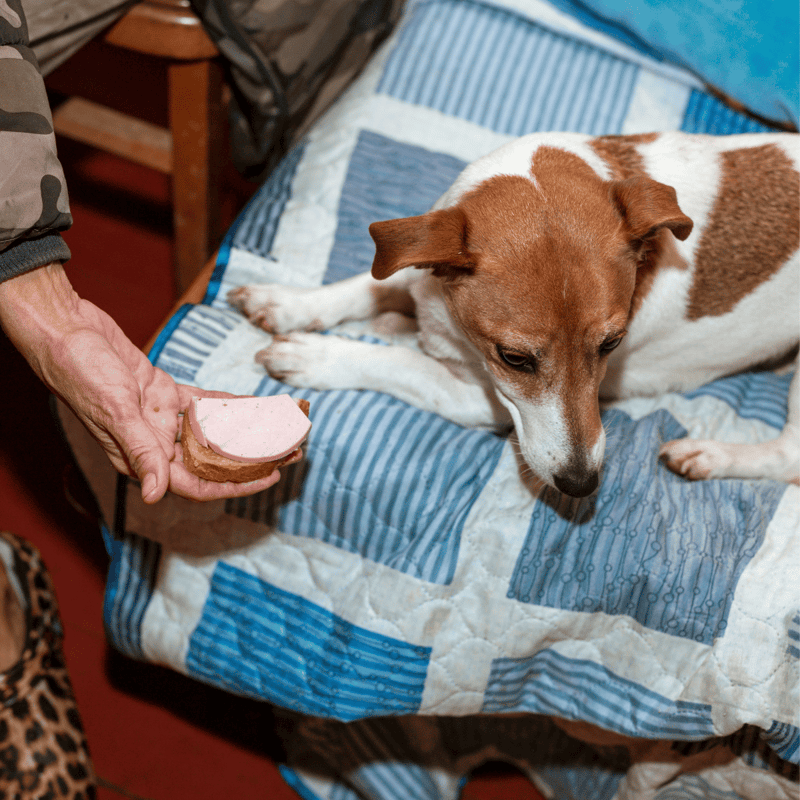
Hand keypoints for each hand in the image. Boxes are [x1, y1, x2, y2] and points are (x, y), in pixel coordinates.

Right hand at [0, 263, 293, 502]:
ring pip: (214, 431)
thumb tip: (155, 495)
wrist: (66, 330)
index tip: (270, 477)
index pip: (197, 483)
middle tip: (291, 451)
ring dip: (246, 431)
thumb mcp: (115, 412)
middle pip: (214, 459)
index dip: (235, 484)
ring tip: (282, 428)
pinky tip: (255, 403)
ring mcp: (160, 417)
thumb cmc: (81, 372)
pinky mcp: (163, 392)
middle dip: (252, 458)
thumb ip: (140, 451)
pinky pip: (204, 403)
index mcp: (142, 456)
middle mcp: (156, 441)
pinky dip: (229, 404)